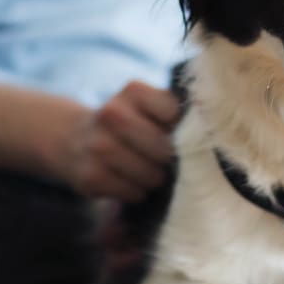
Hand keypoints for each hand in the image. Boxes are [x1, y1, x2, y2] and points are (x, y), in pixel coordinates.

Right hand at [61, 81, 179, 201]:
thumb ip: (178, 112)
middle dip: (169, 159)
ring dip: (155, 178)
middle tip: (165, 159)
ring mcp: (98, 145)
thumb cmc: (132, 124)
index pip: (175, 114)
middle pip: (163, 148)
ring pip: (150, 174)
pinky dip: (137, 192)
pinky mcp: (90, 176)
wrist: (77, 139)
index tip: (177, 133)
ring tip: (147, 171)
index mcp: (134, 91)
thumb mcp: (151, 106)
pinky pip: (133, 193)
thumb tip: (206, 126)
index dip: (183, 129)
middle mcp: (112, 113)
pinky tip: (129, 181)